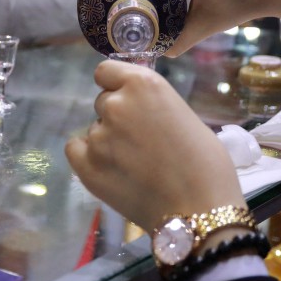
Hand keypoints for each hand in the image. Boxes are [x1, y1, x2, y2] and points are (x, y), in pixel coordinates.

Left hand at [65, 60, 244, 232]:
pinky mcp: (86, 167)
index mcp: (143, 85)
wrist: (199, 207)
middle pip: (103, 101)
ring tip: (134, 165)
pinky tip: (110, 169)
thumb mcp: (183, 115)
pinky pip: (75, 149)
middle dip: (118, 116)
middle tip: (140, 141)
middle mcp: (115, 104)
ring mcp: (98, 136)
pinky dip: (88, 156)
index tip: (129, 101)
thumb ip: (153, 106)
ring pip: (94, 129)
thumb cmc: (205, 162)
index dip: (117, 86)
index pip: (106, 72)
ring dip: (108, 140)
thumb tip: (139, 112)